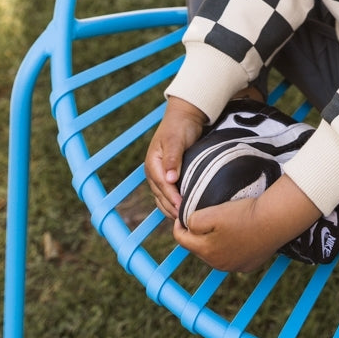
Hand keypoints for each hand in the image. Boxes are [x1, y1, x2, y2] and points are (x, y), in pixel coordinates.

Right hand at [145, 96, 206, 218]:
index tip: (182, 207)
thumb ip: (172, 158)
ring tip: (185, 219)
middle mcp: (153, 172)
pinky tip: (183, 211)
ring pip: (163, 199)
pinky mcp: (168, 177)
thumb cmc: (180, 127)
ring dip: (172, 209)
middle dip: (172, 208)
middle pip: (161, 195)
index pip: (161, 185)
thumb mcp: (176, 140)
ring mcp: (160, 176)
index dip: (172, 198)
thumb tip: (169, 179)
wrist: (184, 118)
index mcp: (152, 163)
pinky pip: (168, 195)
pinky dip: (174, 204)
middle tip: (186, 219)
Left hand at [174, 173, 321, 272]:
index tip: (183, 215)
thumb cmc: (243, 214)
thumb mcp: (210, 214)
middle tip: (205, 218)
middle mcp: (218, 264)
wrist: (274, 221)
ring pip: (216, 254)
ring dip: (214, 243)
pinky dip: (232, 248)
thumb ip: (192, 222)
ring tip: (222, 226)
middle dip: (197, 235)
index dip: (179, 226)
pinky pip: (233, 257)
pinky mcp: (248, 265)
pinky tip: (239, 235)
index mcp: (206, 251)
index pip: (181, 240)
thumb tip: (188, 227)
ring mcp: (234, 267)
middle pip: (198, 248)